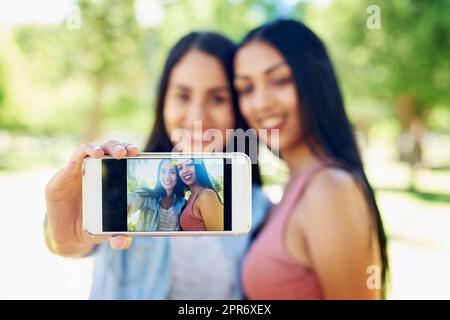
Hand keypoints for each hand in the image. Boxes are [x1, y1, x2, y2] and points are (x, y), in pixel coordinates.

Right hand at [45, 140, 138, 254]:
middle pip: (110, 148)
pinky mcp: (64, 175)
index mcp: (112, 177)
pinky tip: (92, 156)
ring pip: (92, 149)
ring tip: (106, 153)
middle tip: (127, 152)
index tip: (138, 153)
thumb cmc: (93, 225)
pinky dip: (84, 153)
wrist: (68, 234)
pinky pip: (74, 158)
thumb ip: (118, 237)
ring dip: (100, 147)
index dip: (130, 151)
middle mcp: (97, 170)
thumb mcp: (107, 231)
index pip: (123, 158)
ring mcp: (80, 170)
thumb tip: (122, 242)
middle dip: (119, 146)